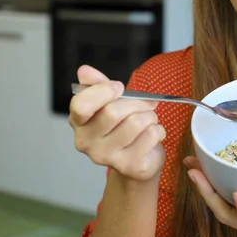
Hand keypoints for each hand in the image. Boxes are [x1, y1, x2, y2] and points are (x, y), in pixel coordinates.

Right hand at [69, 65, 165, 181]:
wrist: (137, 161)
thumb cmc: (122, 127)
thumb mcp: (108, 102)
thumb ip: (97, 85)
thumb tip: (84, 71)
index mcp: (78, 122)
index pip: (81, 105)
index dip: (102, 91)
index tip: (119, 87)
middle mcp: (86, 142)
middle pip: (113, 112)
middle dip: (136, 102)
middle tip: (146, 103)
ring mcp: (106, 157)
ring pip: (135, 123)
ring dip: (150, 116)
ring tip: (149, 120)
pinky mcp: (129, 166)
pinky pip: (151, 135)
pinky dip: (158, 130)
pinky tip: (153, 135)